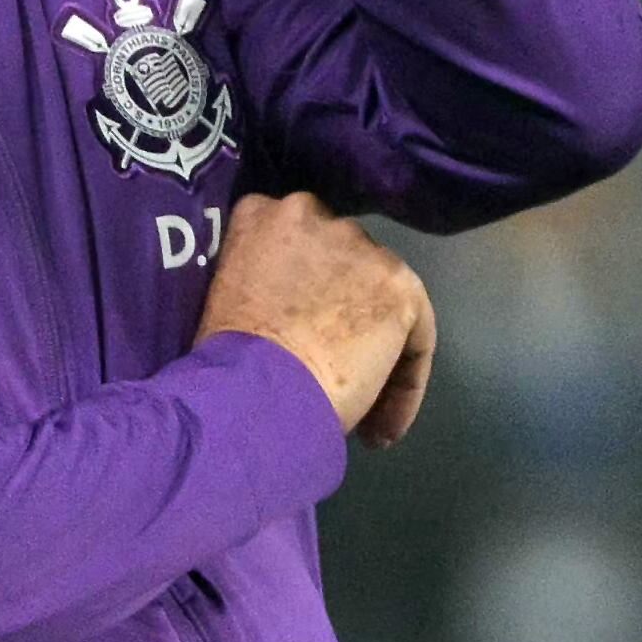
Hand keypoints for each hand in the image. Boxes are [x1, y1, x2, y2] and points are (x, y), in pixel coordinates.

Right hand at [194, 191, 436, 447]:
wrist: (253, 387)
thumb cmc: (225, 360)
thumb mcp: (229, 298)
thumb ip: (262, 285)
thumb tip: (292, 319)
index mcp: (261, 214)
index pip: (295, 246)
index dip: (301, 294)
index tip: (294, 340)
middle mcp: (314, 214)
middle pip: (343, 266)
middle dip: (341, 311)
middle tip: (328, 367)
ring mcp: (362, 248)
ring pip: (381, 301)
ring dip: (374, 348)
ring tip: (356, 404)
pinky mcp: (399, 285)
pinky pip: (415, 339)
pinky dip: (404, 386)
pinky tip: (381, 427)